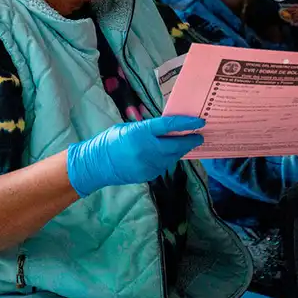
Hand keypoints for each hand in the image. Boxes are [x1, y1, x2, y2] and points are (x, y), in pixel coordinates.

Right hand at [67, 116, 204, 196]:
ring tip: (186, 144)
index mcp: (142, 132)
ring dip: (180, 150)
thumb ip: (148, 128)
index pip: (169, 126)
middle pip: (176, 145)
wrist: (97, 164)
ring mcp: (149, 164)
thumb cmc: (112, 141)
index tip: (200, 123)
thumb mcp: (130, 128)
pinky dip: (169, 159)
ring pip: (173, 157)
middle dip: (190, 141)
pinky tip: (170, 154)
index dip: (187, 124)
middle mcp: (148, 149)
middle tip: (199, 136)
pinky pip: (164, 165)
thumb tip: (167, 128)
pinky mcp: (149, 174)